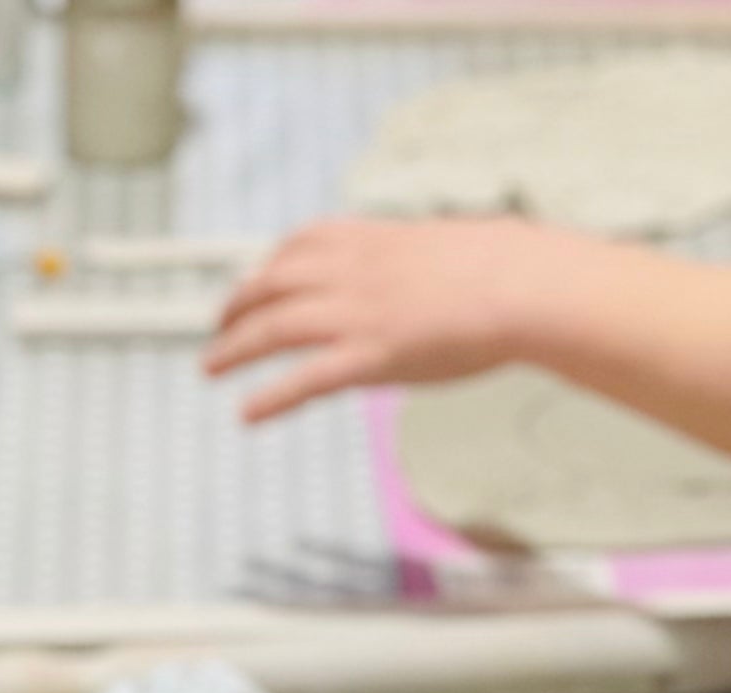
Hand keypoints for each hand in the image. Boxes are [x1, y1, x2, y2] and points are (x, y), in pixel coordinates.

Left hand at [205, 214, 564, 425]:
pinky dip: (269, 397)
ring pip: (275, 328)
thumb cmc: (496, 270)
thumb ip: (404, 264)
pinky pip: (304, 380)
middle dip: (237, 305)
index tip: (255, 280)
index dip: (269, 264)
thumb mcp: (438, 250)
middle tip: (219, 328)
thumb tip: (407, 279)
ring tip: (211, 367)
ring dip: (235, 348)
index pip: (300, 243)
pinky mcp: (370, 357)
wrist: (519, 284)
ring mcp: (357, 314)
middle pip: (273, 283)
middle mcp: (352, 272)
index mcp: (370, 240)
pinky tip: (246, 414)